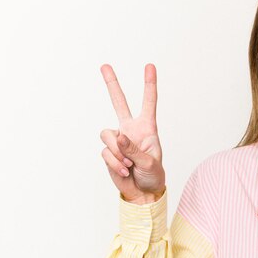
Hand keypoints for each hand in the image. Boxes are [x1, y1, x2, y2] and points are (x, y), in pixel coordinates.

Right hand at [99, 64, 164, 204]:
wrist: (142, 192)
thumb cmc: (153, 175)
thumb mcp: (150, 163)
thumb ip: (134, 149)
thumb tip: (119, 137)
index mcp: (147, 128)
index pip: (148, 103)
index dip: (149, 85)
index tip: (150, 67)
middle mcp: (131, 129)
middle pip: (119, 103)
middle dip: (112, 84)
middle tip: (104, 65)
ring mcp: (118, 140)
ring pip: (108, 135)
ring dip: (117, 152)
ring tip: (129, 164)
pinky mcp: (108, 151)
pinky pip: (106, 153)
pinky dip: (115, 163)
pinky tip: (124, 170)